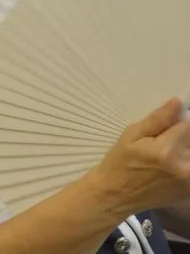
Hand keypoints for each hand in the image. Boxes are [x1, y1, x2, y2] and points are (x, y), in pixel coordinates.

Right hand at [86, 98, 189, 217]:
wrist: (115, 196)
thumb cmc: (119, 162)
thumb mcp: (131, 136)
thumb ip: (157, 120)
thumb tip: (178, 103)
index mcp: (166, 151)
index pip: (187, 124)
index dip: (177, 122)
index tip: (166, 127)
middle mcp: (184, 167)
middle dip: (182, 137)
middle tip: (162, 143)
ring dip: (183, 149)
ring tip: (164, 157)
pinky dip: (184, 162)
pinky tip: (169, 167)